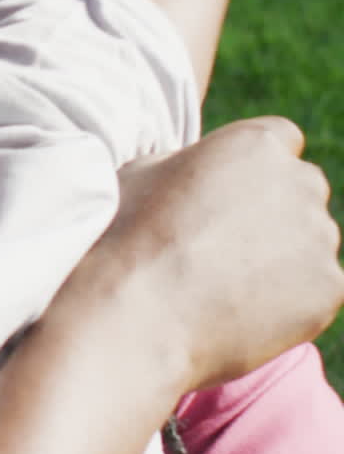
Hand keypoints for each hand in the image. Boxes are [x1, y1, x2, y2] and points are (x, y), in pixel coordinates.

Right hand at [112, 117, 343, 389]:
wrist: (140, 312)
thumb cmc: (130, 236)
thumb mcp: (147, 170)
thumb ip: (192, 162)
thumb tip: (200, 174)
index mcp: (257, 142)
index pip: (282, 141)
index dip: (258, 170)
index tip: (235, 196)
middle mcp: (299, 180)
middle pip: (304, 189)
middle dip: (278, 210)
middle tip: (230, 245)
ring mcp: (319, 236)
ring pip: (313, 242)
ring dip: (287, 257)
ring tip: (230, 286)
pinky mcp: (330, 288)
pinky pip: (319, 291)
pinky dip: (294, 302)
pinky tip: (245, 312)